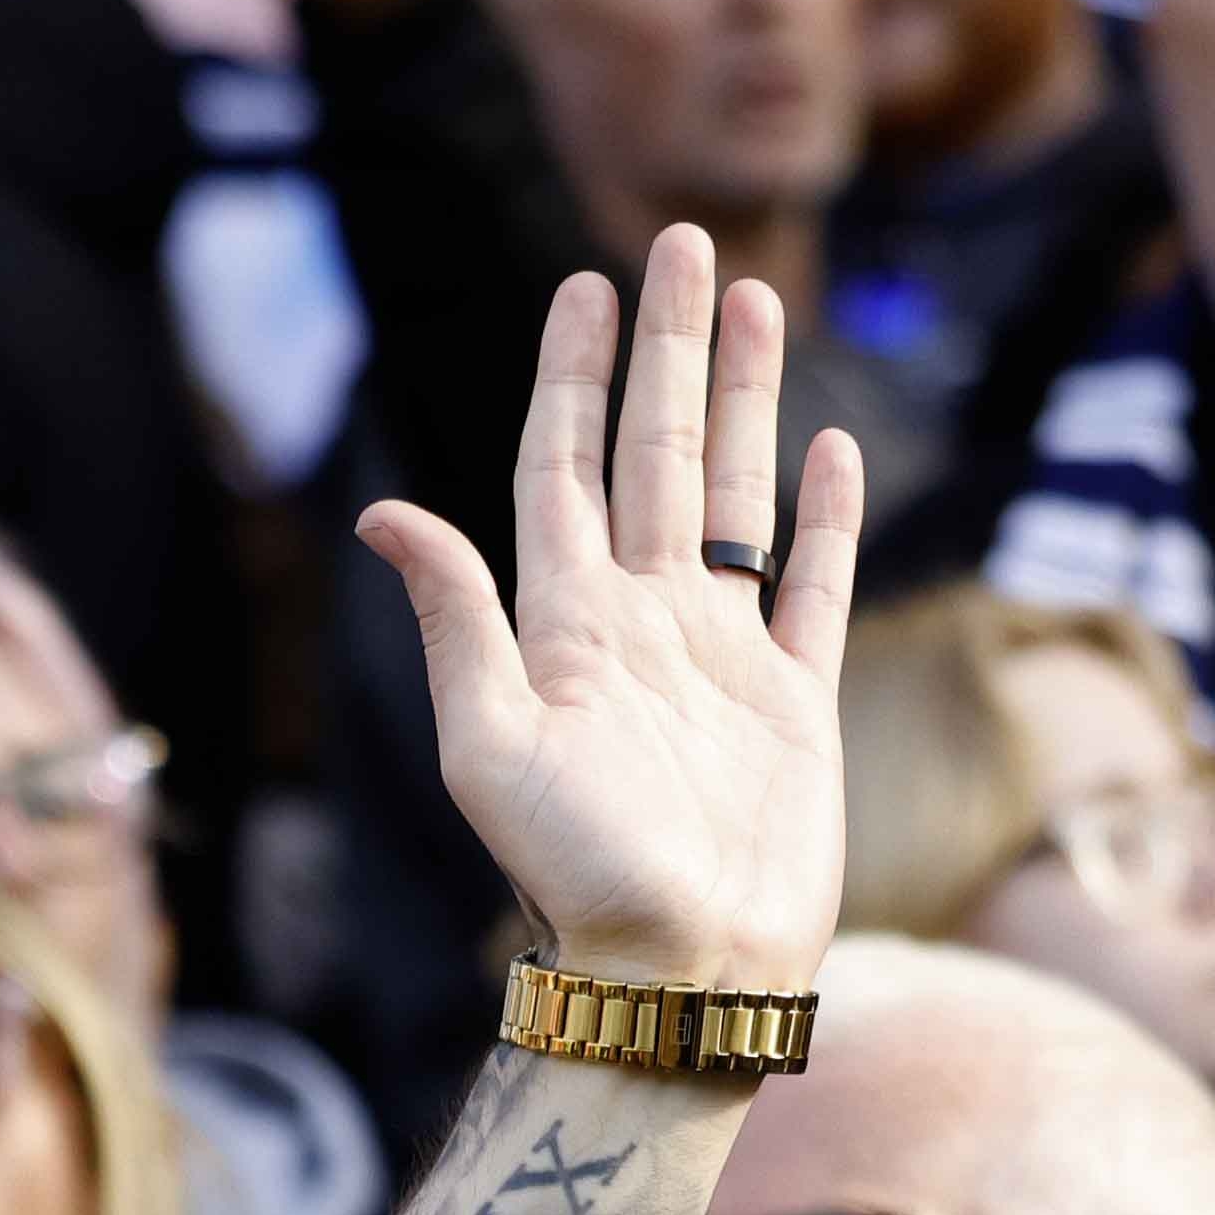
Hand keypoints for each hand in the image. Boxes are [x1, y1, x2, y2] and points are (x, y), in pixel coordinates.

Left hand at [357, 227, 854, 995]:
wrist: (681, 969)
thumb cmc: (575, 874)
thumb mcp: (488, 745)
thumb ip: (456, 622)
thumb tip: (385, 514)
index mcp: (563, 621)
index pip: (562, 465)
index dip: (572, 375)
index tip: (585, 284)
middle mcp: (640, 620)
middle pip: (652, 451)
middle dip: (667, 350)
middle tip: (684, 245)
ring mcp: (720, 653)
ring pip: (731, 493)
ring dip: (742, 401)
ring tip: (755, 304)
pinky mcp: (795, 699)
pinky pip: (811, 584)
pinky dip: (824, 516)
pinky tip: (829, 446)